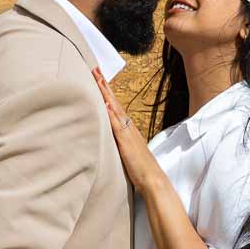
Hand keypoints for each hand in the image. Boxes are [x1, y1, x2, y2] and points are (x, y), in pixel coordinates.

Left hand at [93, 67, 162, 192]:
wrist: (153, 179)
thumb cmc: (141, 168)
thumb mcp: (128, 151)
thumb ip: (120, 141)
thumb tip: (111, 135)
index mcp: (127, 128)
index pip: (114, 106)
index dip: (106, 92)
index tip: (98, 78)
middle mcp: (128, 126)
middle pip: (114, 102)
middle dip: (104, 86)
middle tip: (95, 69)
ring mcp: (128, 133)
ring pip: (115, 108)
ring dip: (106, 94)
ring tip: (98, 79)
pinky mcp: (126, 142)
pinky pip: (117, 125)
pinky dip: (112, 113)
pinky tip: (106, 104)